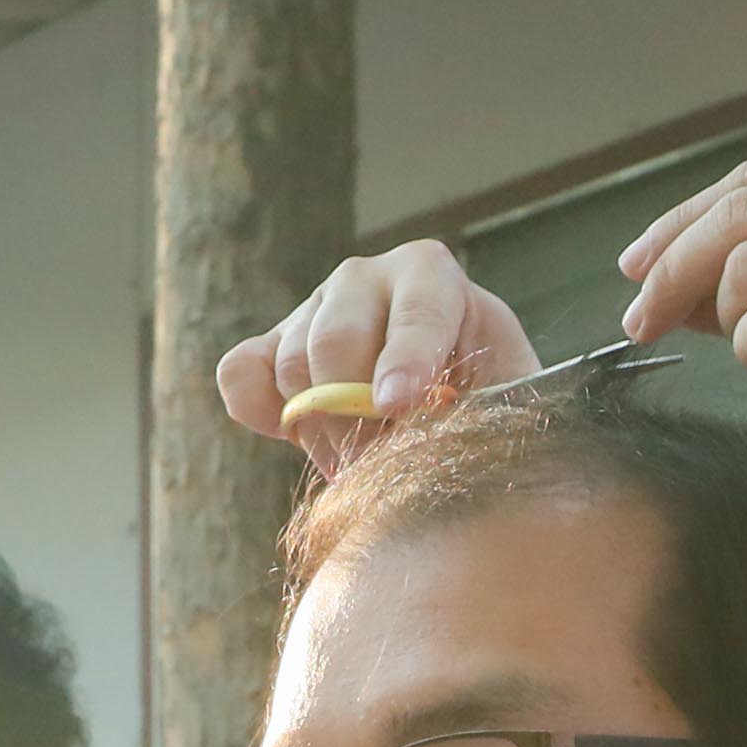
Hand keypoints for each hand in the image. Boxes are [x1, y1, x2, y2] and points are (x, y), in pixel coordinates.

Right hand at [214, 243, 538, 483]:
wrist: (440, 402)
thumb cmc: (483, 398)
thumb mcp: (505, 398)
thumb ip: (490, 409)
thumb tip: (456, 441)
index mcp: (432, 275)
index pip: (416, 308)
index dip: (405, 357)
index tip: (397, 405)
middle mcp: (366, 278)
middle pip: (336, 340)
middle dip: (353, 416)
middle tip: (375, 470)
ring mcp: (312, 308)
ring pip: (291, 368)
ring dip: (321, 432)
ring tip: (359, 464)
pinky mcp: (270, 345)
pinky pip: (240, 373)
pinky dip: (256, 410)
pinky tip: (291, 435)